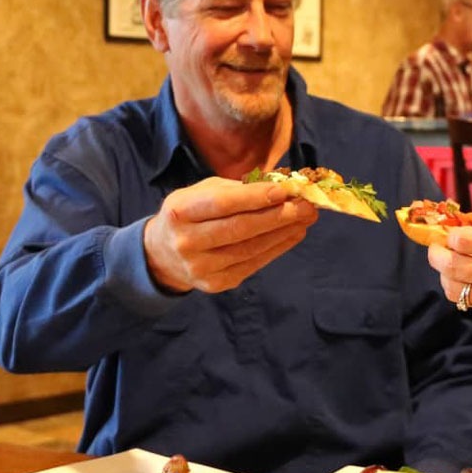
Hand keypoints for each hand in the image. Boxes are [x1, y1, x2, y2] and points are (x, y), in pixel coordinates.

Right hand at [142, 177, 316, 293]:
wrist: (163, 254)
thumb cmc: (190, 214)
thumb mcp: (201, 193)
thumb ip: (236, 190)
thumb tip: (281, 187)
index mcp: (179, 212)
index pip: (222, 204)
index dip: (255, 197)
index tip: (284, 190)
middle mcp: (187, 242)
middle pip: (240, 229)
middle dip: (278, 216)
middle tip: (307, 205)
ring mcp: (200, 267)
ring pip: (250, 249)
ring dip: (283, 233)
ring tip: (305, 218)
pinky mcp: (216, 284)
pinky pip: (252, 264)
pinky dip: (277, 248)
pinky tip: (292, 234)